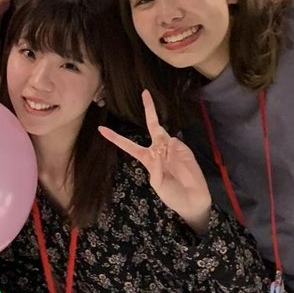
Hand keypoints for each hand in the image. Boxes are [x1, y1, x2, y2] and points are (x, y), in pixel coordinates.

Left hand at [100, 90, 213, 234]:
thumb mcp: (158, 185)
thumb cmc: (172, 195)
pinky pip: (174, 143)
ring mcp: (172, 147)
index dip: (115, 138)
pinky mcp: (184, 148)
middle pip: (152, 125)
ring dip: (162, 148)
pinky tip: (177, 164)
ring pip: (162, 135)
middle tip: (144, 92)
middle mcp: (158, 149)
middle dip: (149, 109)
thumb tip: (158, 152)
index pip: (129, 146)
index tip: (101, 129)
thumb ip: (155, 170)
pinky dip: (172, 151)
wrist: (192, 199)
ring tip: (169, 168)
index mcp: (147, 159)